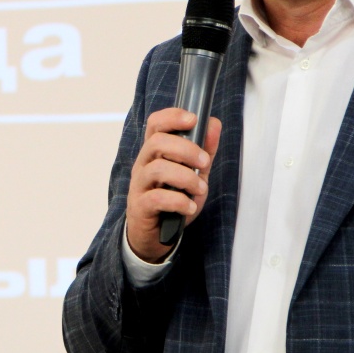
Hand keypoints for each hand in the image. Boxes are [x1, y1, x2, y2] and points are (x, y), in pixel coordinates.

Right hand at [124, 108, 220, 263]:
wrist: (156, 236)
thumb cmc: (173, 200)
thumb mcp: (194, 173)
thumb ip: (204, 150)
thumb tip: (214, 123)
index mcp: (154, 152)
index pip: (155, 124)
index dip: (172, 117)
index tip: (194, 119)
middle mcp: (143, 164)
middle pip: (157, 142)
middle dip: (186, 149)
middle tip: (205, 162)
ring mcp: (139, 185)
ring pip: (157, 169)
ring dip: (186, 177)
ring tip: (200, 189)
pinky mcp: (140, 206)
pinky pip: (157, 198)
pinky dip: (179, 201)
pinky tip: (190, 207)